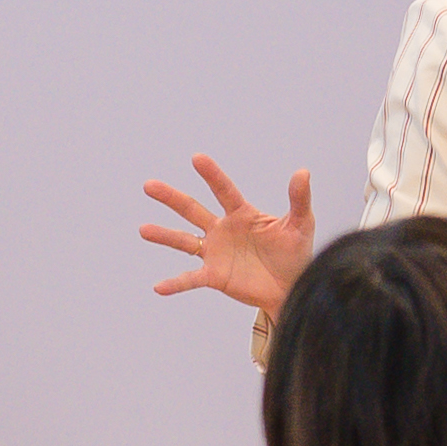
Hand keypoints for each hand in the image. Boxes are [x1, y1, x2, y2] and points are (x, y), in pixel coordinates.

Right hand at [140, 155, 316, 318]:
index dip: (211, 175)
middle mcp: (223, 230)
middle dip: (172, 198)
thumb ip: (299, 199)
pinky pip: (191, 278)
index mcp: (242, 214)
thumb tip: (302, 172)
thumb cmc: (295, 254)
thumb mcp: (300, 224)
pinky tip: (158, 287)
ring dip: (164, 236)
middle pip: (193, 210)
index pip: (224, 190)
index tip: (197, 158)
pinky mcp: (215, 276)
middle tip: (149, 185)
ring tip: (143, 229)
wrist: (292, 287)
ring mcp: (216, 253)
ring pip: (185, 241)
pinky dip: (175, 283)